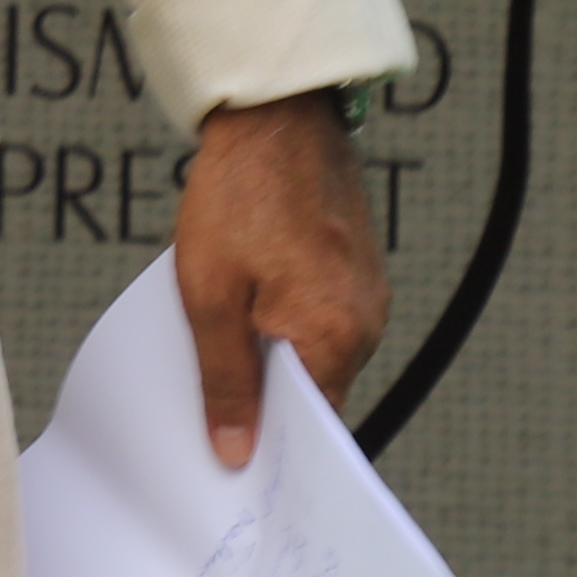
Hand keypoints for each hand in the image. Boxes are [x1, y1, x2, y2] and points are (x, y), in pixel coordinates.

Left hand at [170, 95, 388, 469]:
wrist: (275, 113)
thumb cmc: (238, 195)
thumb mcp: (209, 296)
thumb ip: (226, 381)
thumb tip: (237, 452)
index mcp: (335, 337)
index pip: (312, 428)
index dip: (272, 446)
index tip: (234, 464)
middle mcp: (365, 322)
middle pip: (315, 392)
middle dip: (267, 400)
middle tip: (213, 407)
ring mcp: (367, 293)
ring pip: (316, 354)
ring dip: (274, 355)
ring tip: (224, 340)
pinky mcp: (357, 267)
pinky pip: (322, 318)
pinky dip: (287, 323)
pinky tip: (247, 304)